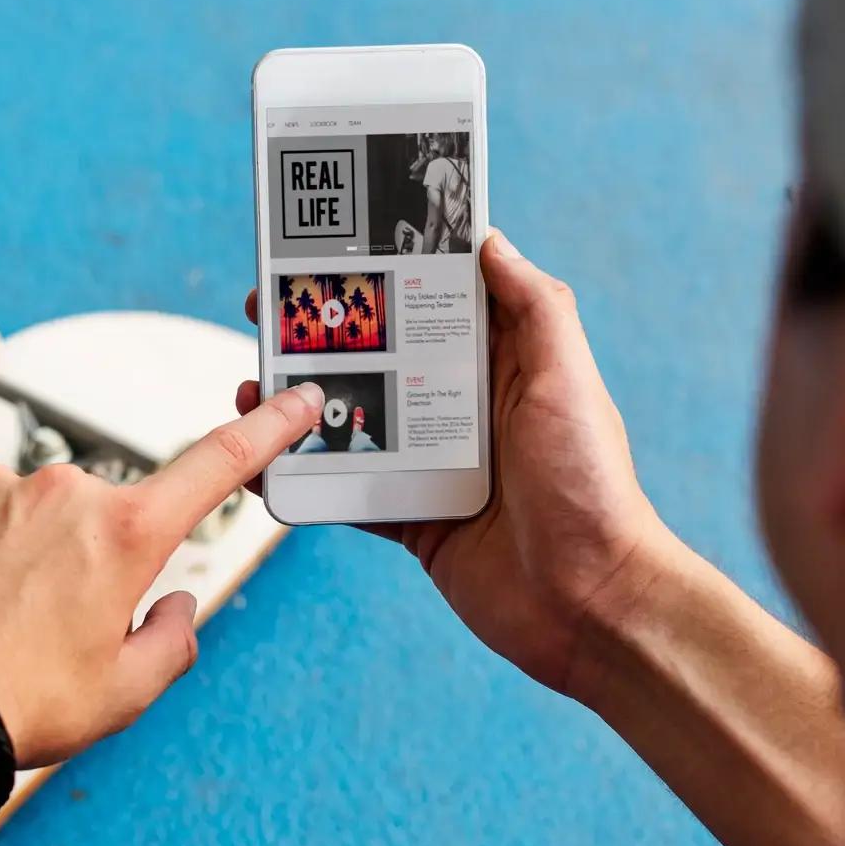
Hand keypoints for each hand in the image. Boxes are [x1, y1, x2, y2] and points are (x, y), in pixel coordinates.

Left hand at [0, 383, 323, 765]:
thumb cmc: (18, 707)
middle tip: (43, 635)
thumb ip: (173, 642)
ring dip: (18, 556)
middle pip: (99, 519)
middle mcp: (65, 491)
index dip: (264, 431)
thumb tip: (175, 602)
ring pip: (27, 515)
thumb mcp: (123, 695)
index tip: (297, 401)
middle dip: (85, 565)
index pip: (216, 467)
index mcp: (126, 536)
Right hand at [242, 231, 667, 697]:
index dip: (390, 270)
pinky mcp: (413, 519)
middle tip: (266, 311)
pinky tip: (266, 463)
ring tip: (253, 388)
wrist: (587, 604)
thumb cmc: (591, 489)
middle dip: (324, 333)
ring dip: (300, 404)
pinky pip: (348, 489)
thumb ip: (535, 309)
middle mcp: (465, 409)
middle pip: (380, 355)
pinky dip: (306, 477)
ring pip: (352, 421)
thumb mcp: (568, 382)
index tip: (336, 246)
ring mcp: (434, 465)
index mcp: (505, 365)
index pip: (439, 300)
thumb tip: (491, 241)